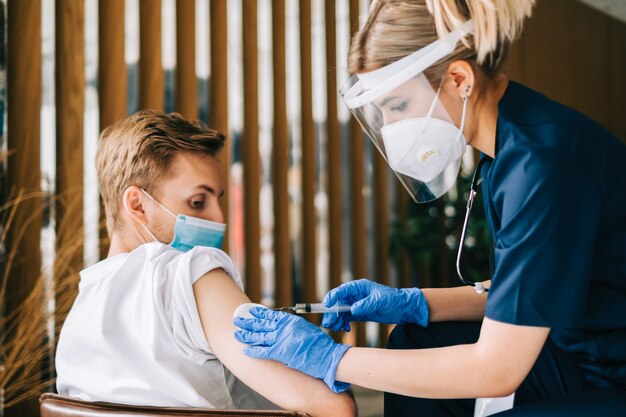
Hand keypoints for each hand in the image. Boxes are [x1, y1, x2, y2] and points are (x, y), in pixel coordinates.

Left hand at [233, 307, 350, 392]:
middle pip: (261, 324)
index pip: (271, 315)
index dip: (259, 313)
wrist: (327, 356)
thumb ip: (293, 327)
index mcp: (290, 321)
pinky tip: (245, 350)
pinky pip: (263, 352)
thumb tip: (285, 327)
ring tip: (237, 334)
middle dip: (248, 323)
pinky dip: (254, 351)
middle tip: (237, 320)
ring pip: (259, 337)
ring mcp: (281, 340)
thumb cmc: (320, 344)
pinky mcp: (281, 353)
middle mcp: (284, 329)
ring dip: (246, 336)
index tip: (250, 311)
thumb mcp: (306, 328)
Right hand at [322, 279, 428, 331]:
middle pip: (338, 303)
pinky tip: (345, 329)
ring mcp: (356, 305)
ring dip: (336, 320)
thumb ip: (366, 304)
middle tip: (329, 323)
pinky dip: (343, 324)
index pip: (342, 291)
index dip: (332, 297)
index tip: (327, 305)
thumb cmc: (393, 299)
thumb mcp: (380, 300)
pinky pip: (346, 318)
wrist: (403, 308)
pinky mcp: (359, 313)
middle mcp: (355, 295)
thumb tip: (352, 310)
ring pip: (340, 312)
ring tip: (336, 328)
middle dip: (332, 313)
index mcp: (359, 287)